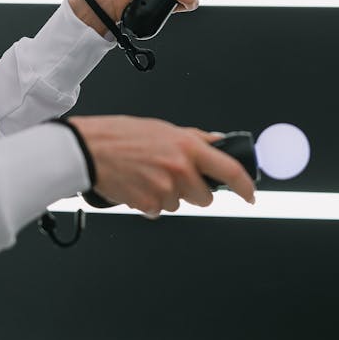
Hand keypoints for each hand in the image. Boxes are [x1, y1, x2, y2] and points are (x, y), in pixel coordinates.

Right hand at [69, 114, 255, 215]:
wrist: (88, 149)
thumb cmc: (120, 135)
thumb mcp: (163, 128)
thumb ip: (194, 138)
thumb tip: (217, 142)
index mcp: (188, 146)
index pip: (230, 170)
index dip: (245, 186)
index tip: (250, 194)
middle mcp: (180, 168)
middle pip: (205, 197)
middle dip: (194, 191)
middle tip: (173, 176)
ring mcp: (165, 189)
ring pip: (179, 205)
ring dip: (169, 195)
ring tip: (148, 176)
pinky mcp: (149, 205)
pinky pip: (158, 211)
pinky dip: (150, 202)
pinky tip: (138, 184)